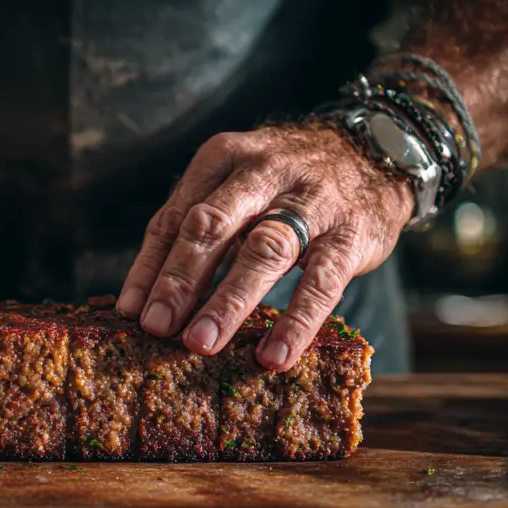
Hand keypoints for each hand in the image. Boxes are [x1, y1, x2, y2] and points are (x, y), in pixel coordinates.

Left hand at [116, 122, 413, 370]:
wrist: (375, 151)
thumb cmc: (287, 182)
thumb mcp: (238, 184)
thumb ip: (196, 227)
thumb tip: (144, 298)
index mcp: (225, 157)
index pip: (177, 215)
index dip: (152, 265)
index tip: (132, 312)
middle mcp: (264, 172)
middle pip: (213, 226)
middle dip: (181, 279)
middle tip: (158, 327)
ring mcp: (311, 201)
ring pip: (264, 250)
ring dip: (229, 300)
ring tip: (202, 343)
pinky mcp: (351, 233)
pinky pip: (321, 281)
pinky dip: (296, 321)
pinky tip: (275, 356)